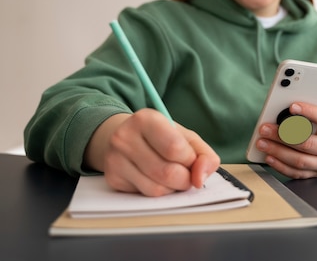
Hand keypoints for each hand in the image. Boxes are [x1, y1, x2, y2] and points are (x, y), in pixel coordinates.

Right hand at [84, 109, 219, 196]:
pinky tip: (155, 178)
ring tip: (170, 174)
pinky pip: (145, 195)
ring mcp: (115, 159)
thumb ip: (204, 155)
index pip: (175, 149)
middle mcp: (125, 137)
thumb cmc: (161, 137)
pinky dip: (158, 191)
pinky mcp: (112, 178)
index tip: (191, 159)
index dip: (190, 160)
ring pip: (157, 189)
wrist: (125, 137)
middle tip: (185, 172)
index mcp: (146, 119)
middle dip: (185, 178)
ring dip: (172, 188)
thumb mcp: (185, 137)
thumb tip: (200, 178)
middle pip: (167, 173)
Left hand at [255, 81, 316, 178]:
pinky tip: (268, 156)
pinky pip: (295, 173)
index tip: (292, 105)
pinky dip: (280, 166)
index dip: (310, 112)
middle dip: (283, 136)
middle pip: (307, 143)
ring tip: (261, 142)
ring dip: (278, 151)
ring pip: (299, 160)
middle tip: (264, 128)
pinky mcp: (313, 174)